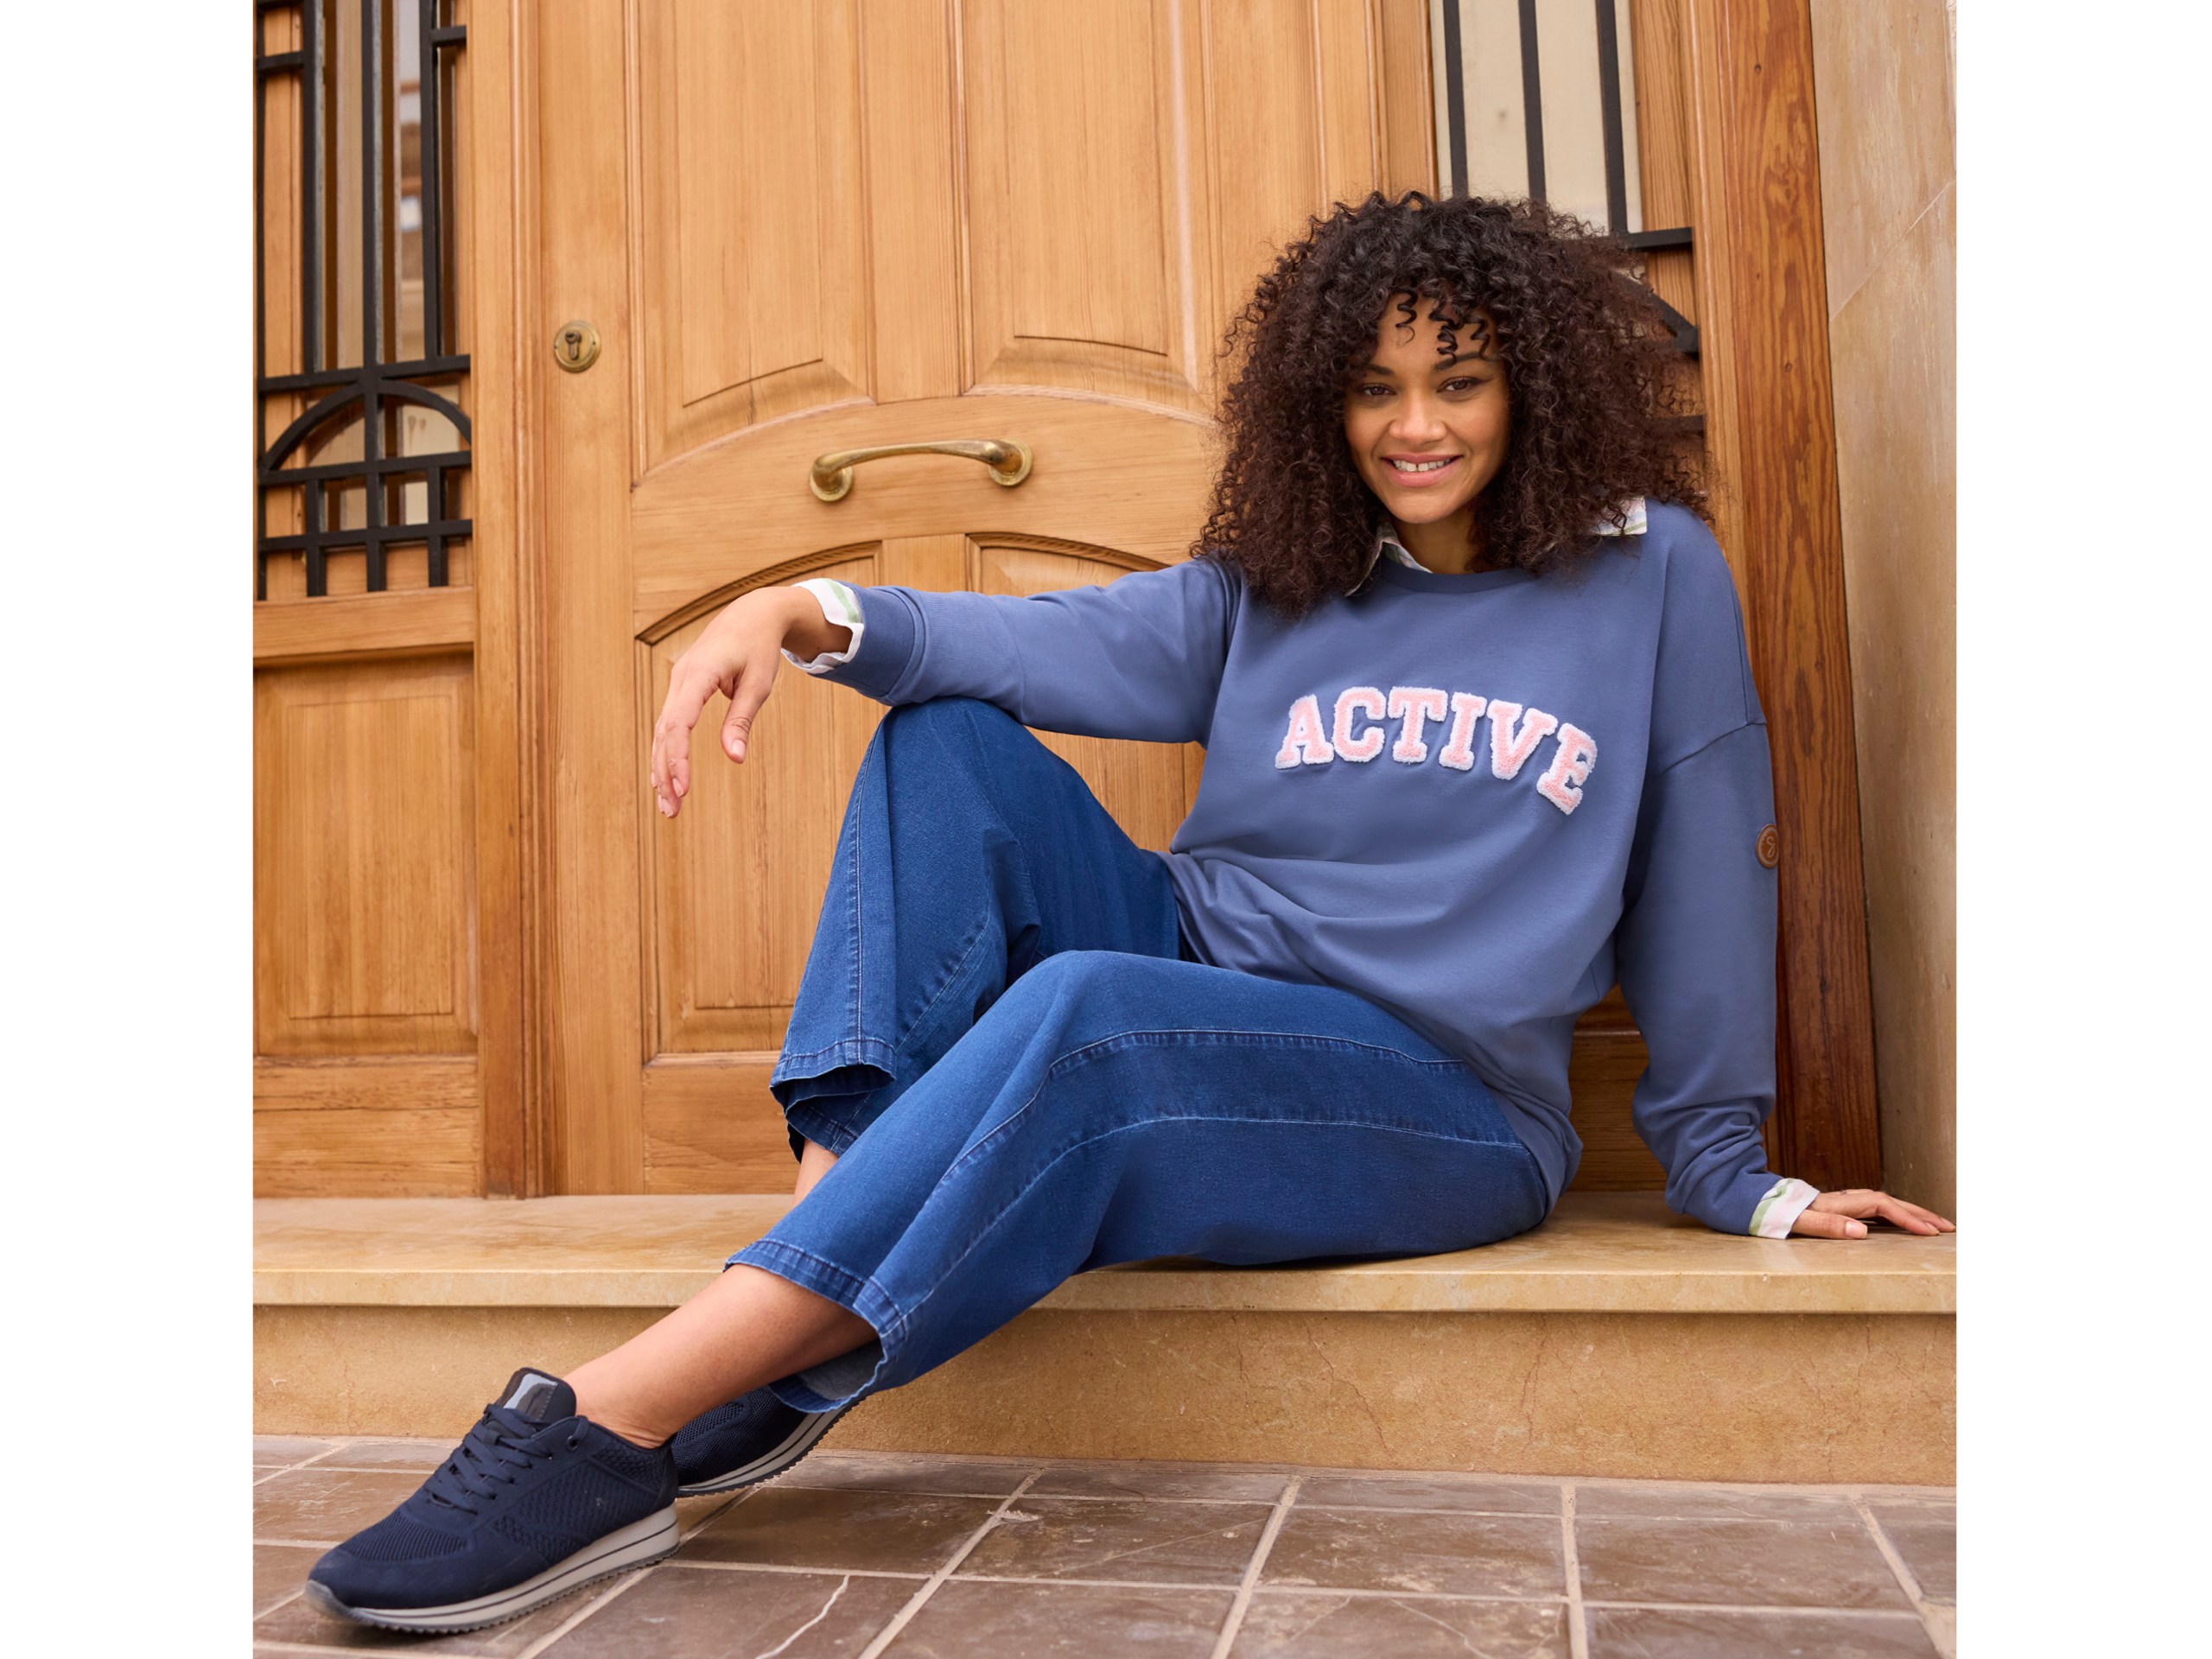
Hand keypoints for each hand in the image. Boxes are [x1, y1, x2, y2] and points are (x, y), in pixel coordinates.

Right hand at [648, 587, 851, 818]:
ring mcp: (678, 682)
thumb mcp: (758, 685)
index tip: (684, 787)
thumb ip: (741, 720)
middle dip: (666, 772)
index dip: (679, 756)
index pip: (680, 721)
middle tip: (672, 811)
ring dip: (663, 767)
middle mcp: (681, 678)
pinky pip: (668, 724)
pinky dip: (666, 752)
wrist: (752, 614)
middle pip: (664, 732)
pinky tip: (666, 779)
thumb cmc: (759, 648)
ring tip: (668, 805)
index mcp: (699, 673)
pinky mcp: (682, 688)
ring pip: (662, 731)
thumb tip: (733, 758)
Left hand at [1788, 1188, 1953, 1239]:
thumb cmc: (1776, 1214)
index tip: (1930, 1233)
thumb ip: (1827, 1226)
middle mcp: (1845, 1200)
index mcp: (1839, 1204)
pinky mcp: (1841, 1208)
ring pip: (1887, 1204)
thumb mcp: (1798, 1223)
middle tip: (1949, 1227)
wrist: (1756, 1201)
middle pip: (1891, 1202)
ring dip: (1912, 1213)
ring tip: (1936, 1226)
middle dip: (1921, 1214)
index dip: (1907, 1219)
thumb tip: (1861, 1231)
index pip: (1883, 1207)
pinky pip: (1877, 1210)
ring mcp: (1844, 1203)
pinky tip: (1904, 1225)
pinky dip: (1896, 1215)